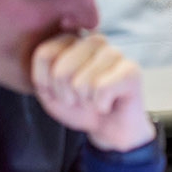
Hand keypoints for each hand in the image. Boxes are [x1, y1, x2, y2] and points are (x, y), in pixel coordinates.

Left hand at [31, 33, 155, 152]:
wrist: (109, 130)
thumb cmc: (79, 107)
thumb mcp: (48, 92)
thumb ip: (41, 72)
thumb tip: (56, 55)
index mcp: (73, 41)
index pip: (44, 54)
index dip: (46, 83)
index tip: (61, 89)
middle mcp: (94, 41)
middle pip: (60, 70)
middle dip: (66, 95)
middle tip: (80, 98)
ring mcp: (114, 53)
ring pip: (81, 82)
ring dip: (85, 101)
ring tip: (95, 99)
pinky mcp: (131, 70)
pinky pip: (101, 89)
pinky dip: (100, 105)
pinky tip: (109, 103)